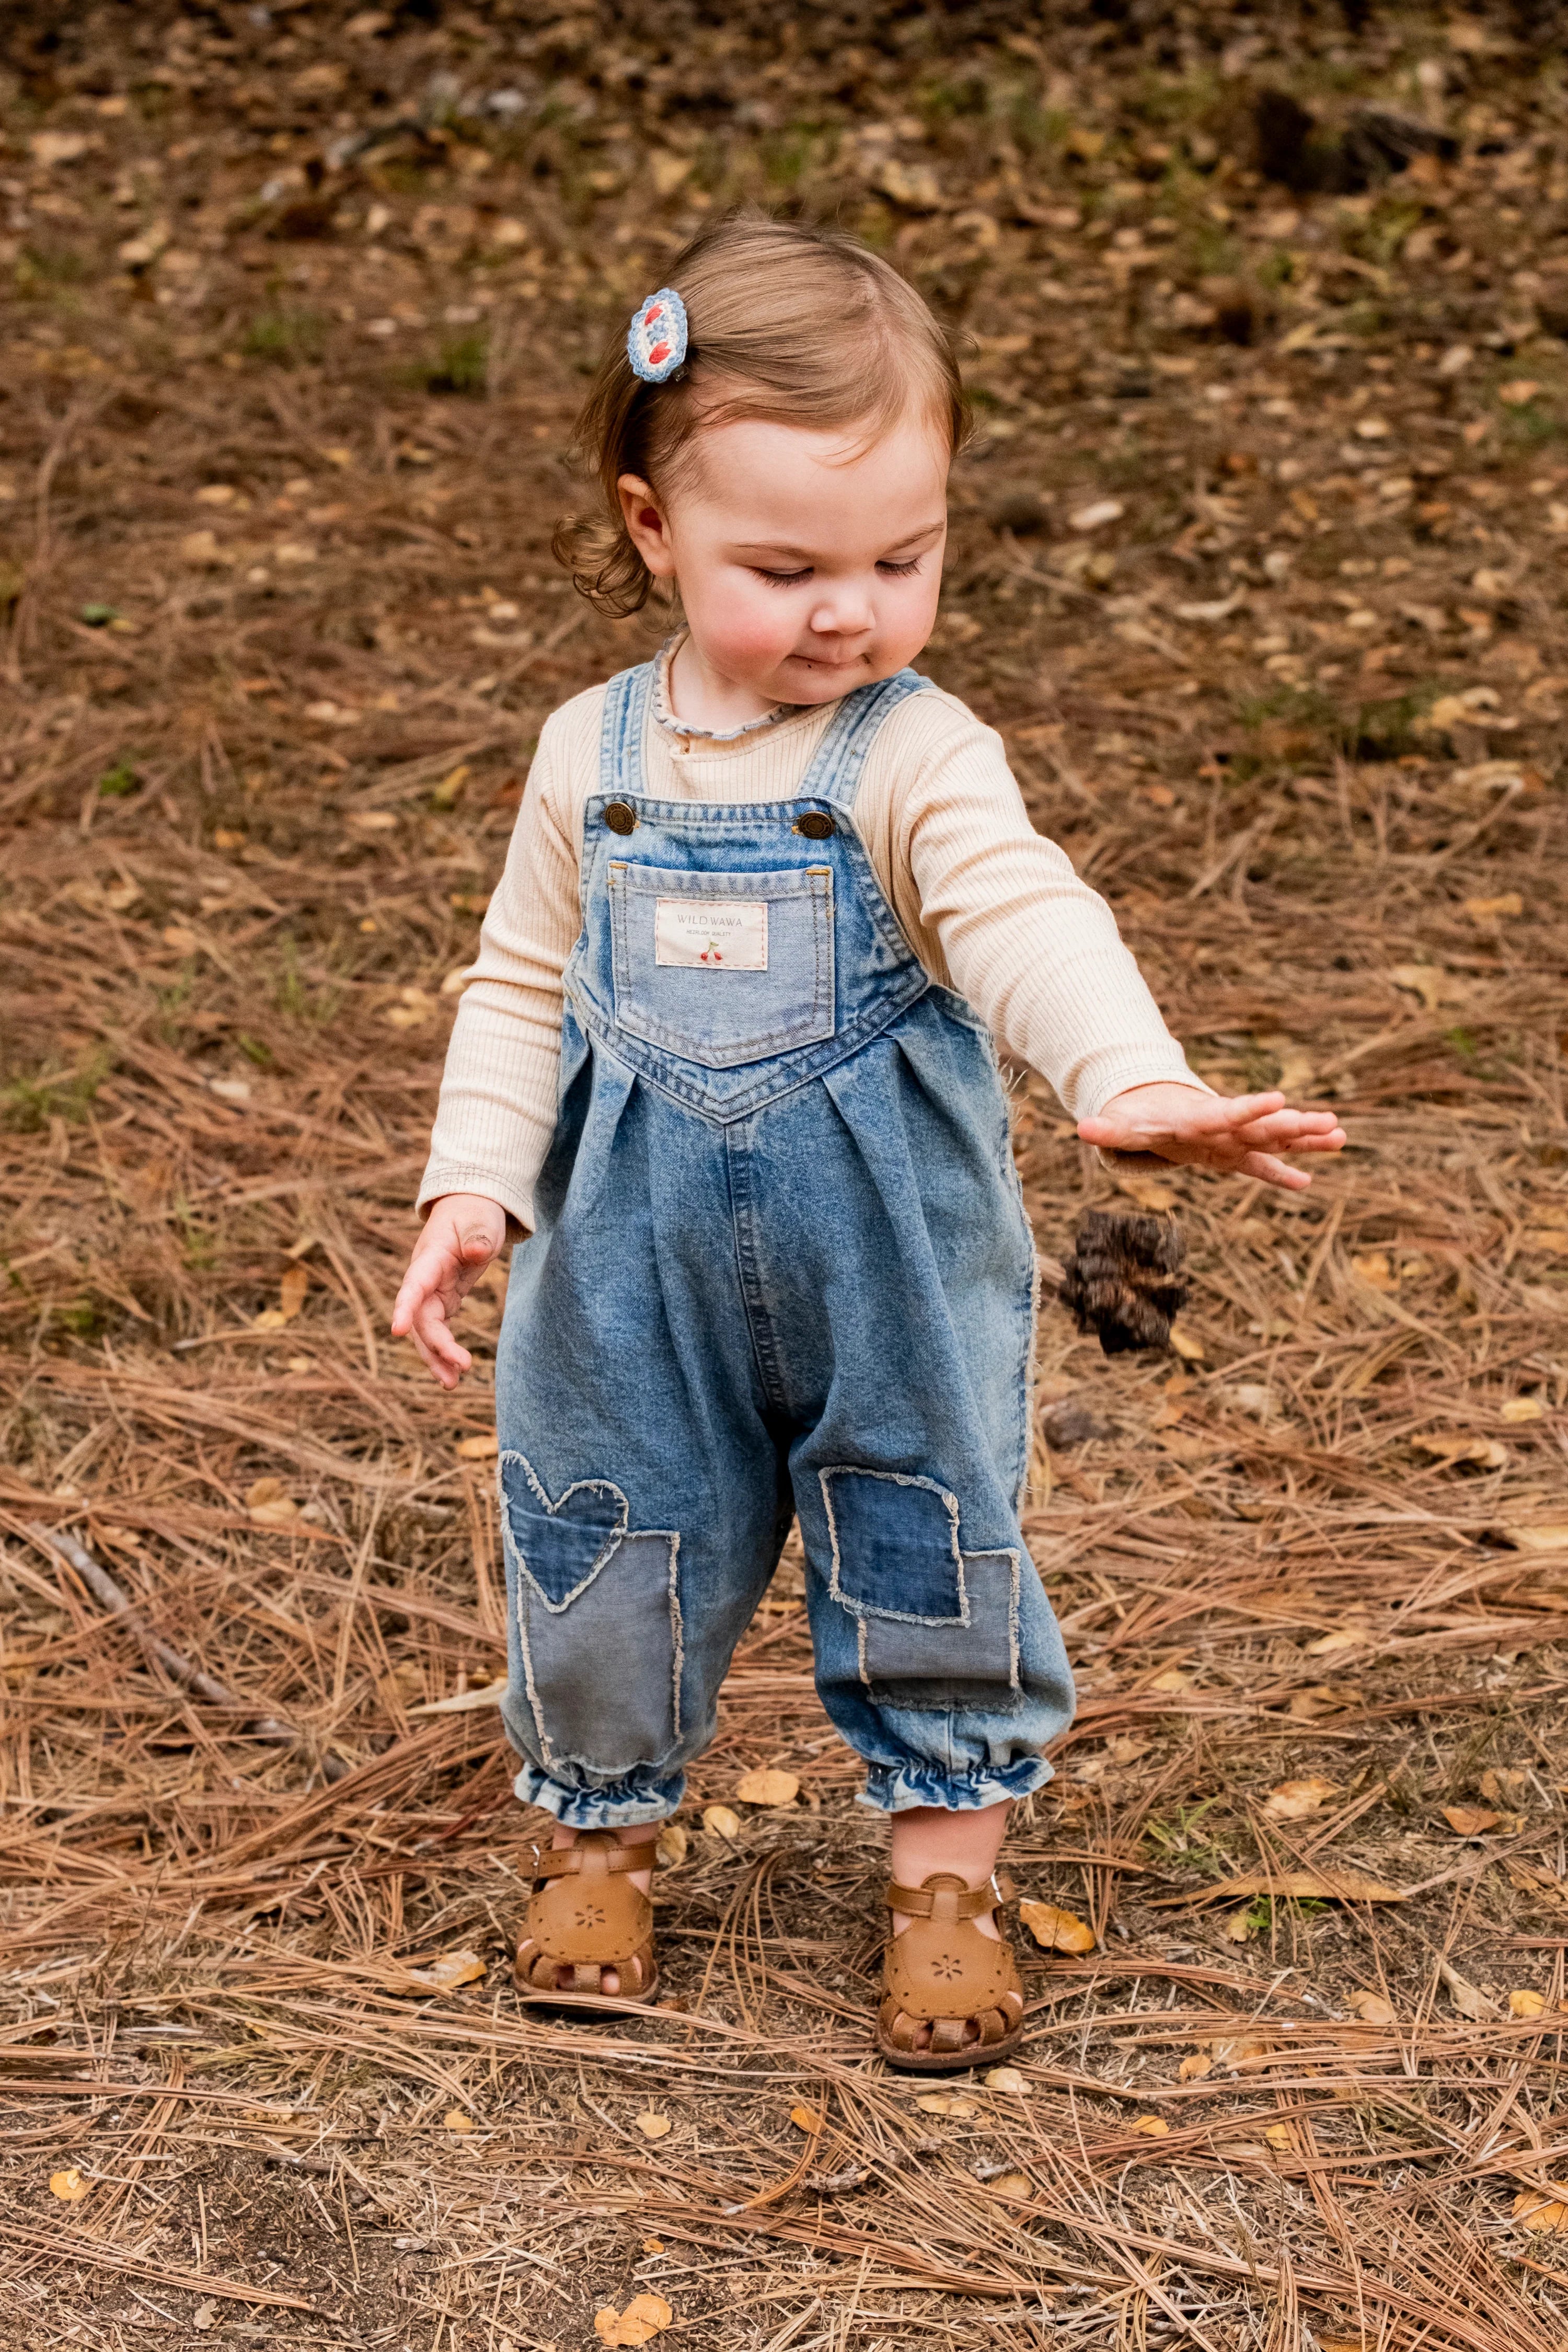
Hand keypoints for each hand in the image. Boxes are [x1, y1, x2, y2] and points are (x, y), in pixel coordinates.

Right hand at [390, 1192, 508, 1387]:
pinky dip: (444, 1350)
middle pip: (420, 1318)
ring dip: (436, 1357)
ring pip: (426, 1330)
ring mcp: (431, 1290)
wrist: (470, 1207)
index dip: (404, 1307)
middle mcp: (424, 1278)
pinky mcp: (443, 1299)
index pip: (414, 1284)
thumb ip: (478, 1236)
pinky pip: (438, 1330)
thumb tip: (476, 1252)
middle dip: (435, 1347)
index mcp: (430, 1257)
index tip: (396, 1331)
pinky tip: (455, 1371)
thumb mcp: (481, 1220)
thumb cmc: (476, 1212)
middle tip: (456, 1373)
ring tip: (451, 1385)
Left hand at [1077, 1082, 1345, 1193]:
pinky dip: (1284, 1173)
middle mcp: (1226, 1128)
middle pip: (1264, 1127)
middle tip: (1331, 1122)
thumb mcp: (1123, 1125)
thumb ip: (1108, 1129)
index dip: (1253, 1108)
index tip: (1279, 1099)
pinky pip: (1264, 1166)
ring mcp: (1235, 1141)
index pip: (1231, 1112)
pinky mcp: (1236, 1155)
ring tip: (1340, 1135)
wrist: (1153, 1113)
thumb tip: (1083, 1128)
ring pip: (1274, 1140)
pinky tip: (1309, 1182)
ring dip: (1306, 1140)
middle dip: (1295, 1125)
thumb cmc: (1140, 1119)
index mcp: (1202, 1119)